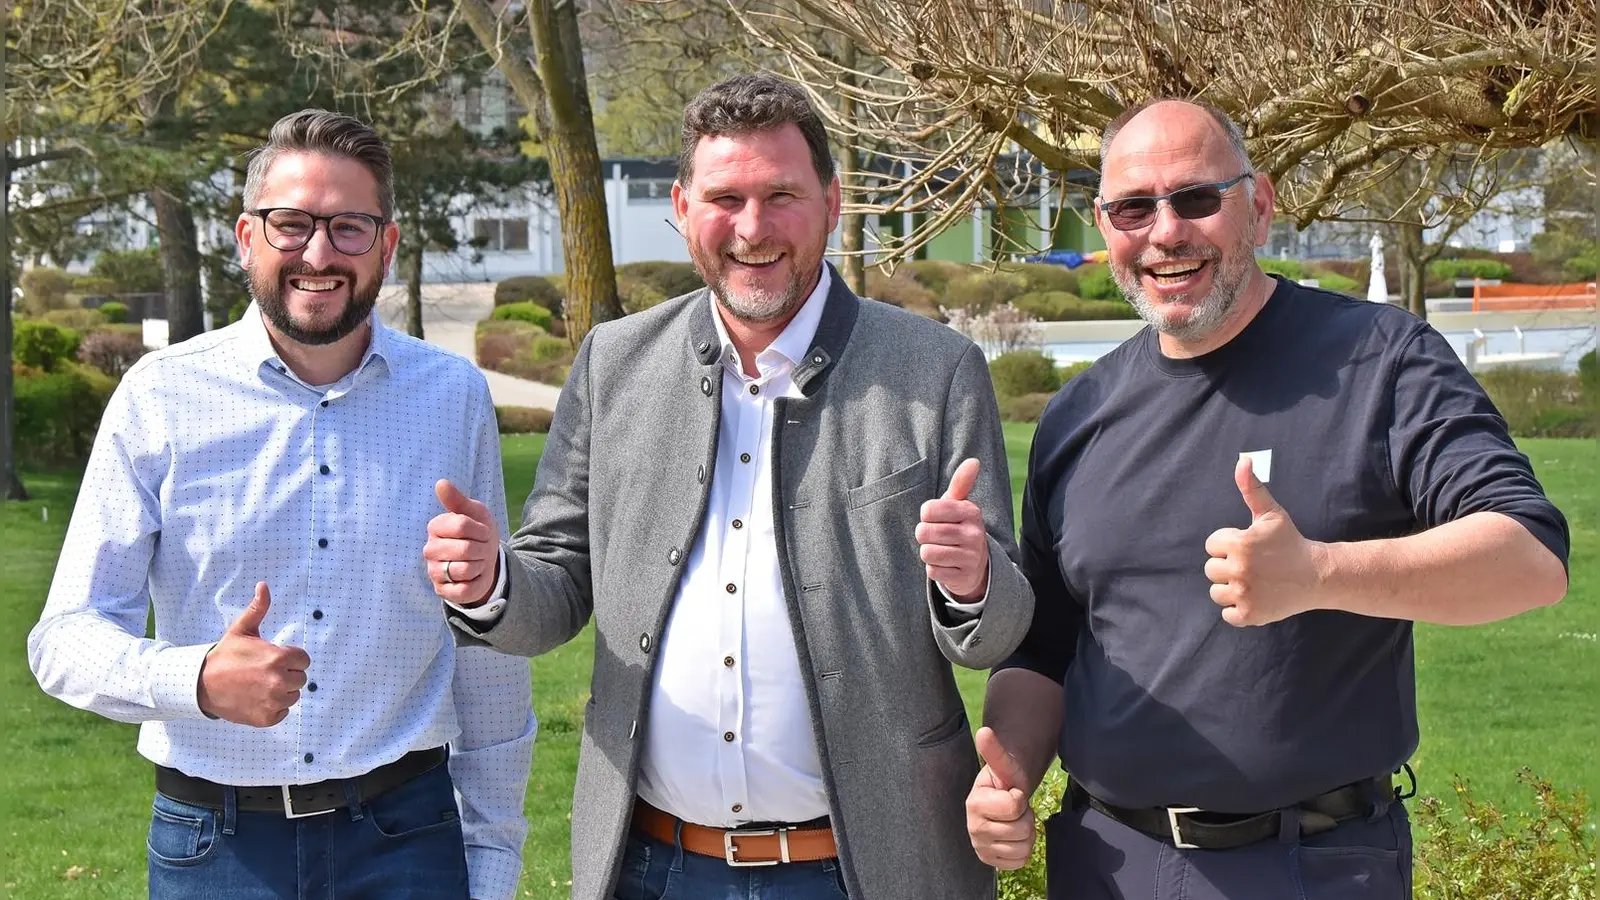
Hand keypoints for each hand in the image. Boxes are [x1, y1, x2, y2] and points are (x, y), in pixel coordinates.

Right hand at [197, 583, 309, 726]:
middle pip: (300, 679)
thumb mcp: (242, 630)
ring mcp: (273, 701)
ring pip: (292, 696)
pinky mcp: (266, 718)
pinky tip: (256, 699)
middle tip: (263, 673)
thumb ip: (258, 608)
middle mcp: (279, 681)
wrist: (201, 684)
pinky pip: (282, 713)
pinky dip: (272, 709)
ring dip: (280, 692)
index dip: (290, 658)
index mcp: (279, 658)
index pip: (304, 660)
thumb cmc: (225, 656)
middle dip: (286, 675)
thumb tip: (263, 585)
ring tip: (259, 686)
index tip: (273, 659)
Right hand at [425, 479, 500, 606]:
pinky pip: (464, 589)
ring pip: (465, 569)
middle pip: (466, 549)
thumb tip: (441, 483)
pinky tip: (473, 577)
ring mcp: (434, 571)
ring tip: (476, 562)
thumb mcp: (475, 513)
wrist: (487, 560)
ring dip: (480, 565)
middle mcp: (430, 549)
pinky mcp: (442, 591)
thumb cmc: (479, 533)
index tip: (482, 531)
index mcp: (436, 527)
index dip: (480, 529)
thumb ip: (457, 500)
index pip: (462, 525)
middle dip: (482, 549)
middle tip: (480, 548)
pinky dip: (476, 583)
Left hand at [916, 458, 989, 600]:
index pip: (928, 510)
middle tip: (936, 536)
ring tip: (942, 550)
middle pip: (924, 532)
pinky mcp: (963, 577)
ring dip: (928, 552)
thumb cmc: (959, 527)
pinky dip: (934, 569)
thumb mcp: (960, 505)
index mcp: (970, 512)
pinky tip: (947, 565)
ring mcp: (970, 557)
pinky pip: (932, 571)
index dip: (926, 515)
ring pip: (927, 553)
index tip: (935, 517)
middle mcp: (974, 534)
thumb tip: (974, 461)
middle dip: (924, 535)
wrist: (976, 565)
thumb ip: (961, 483)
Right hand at [966, 726, 1034, 869]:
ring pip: (1023, 848)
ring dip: (1026, 833)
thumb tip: (984, 731)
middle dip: (1025, 816)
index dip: (1019, 797)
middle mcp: (973, 829)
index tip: (1010, 792)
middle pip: (1021, 829)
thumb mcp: (1004, 766)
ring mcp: (981, 848)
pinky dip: (1024, 850)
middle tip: (1015, 809)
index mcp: (974, 804)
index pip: (1014, 806)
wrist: (1003, 801)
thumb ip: (995, 751)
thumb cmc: (1005, 783)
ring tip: (1015, 821)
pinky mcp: (991, 863)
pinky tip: (1014, 837)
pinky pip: (1021, 861)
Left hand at [1204, 456, 1328, 625]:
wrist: (1317, 575)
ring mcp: (1244, 594)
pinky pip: (1227, 613)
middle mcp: (1239, 570)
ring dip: (1231, 588)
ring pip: (1216, 592)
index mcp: (1239, 545)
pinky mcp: (1250, 615)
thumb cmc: (1290, 542)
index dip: (1229, 545)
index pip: (1212, 546)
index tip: (1250, 547)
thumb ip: (1251, 488)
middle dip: (1228, 566)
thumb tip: (1243, 460)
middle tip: (1254, 565)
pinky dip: (1238, 608)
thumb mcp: (1271, 514)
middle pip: (1211, 570)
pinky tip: (1256, 596)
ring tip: (1254, 581)